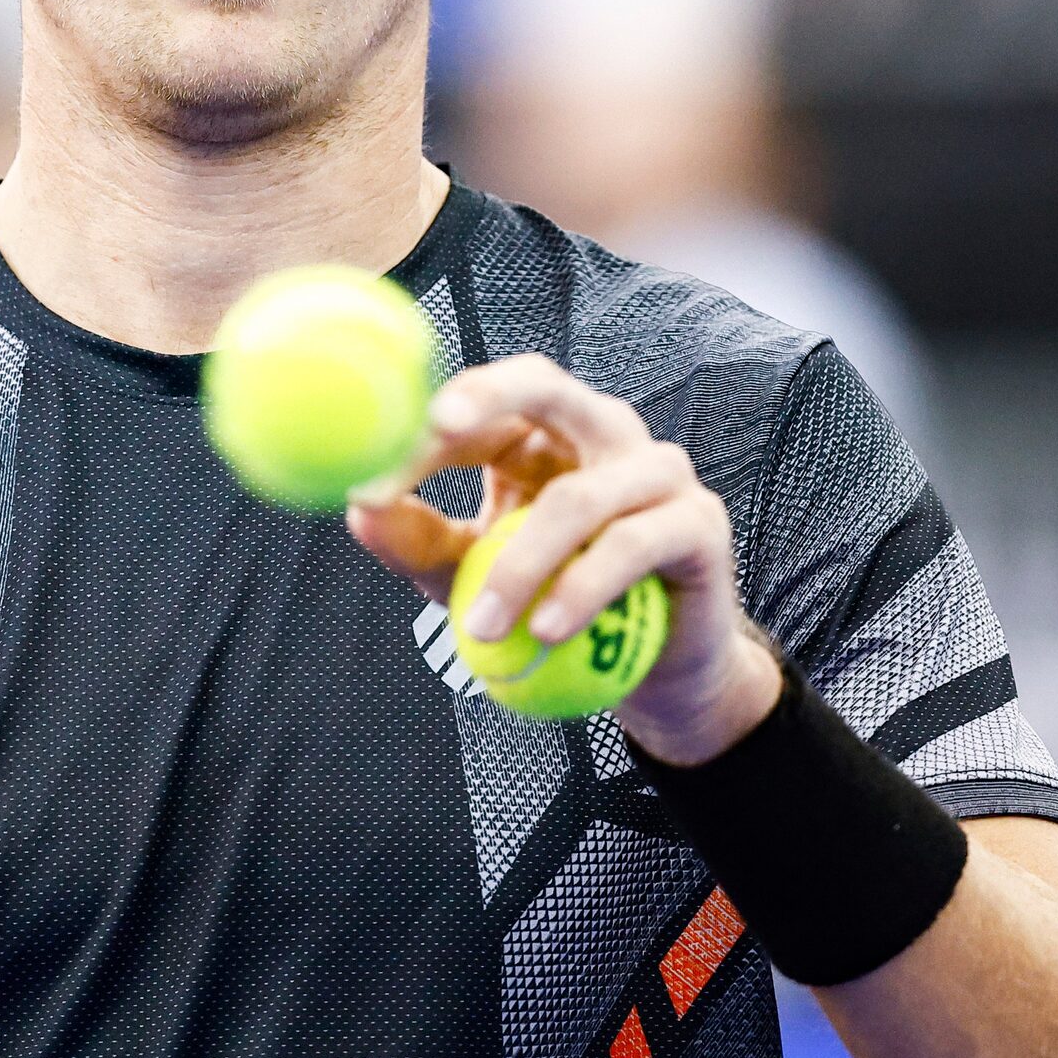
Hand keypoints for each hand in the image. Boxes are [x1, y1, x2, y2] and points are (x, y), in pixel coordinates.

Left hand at [345, 354, 781, 764]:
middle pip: (543, 385)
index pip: (479, 404)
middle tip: (437, 424)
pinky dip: (582, 588)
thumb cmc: (552, 605)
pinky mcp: (698, 522)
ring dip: (522, 567)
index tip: (376, 482)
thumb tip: (359, 504)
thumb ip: (417, 539)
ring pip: (578, 497)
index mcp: (539, 432)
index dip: (425, 432)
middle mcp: (599, 432)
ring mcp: (656, 471)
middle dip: (488, 395)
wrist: (654, 671)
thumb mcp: (468, 574)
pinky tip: (547, 629)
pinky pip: (632, 544)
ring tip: (483, 628)